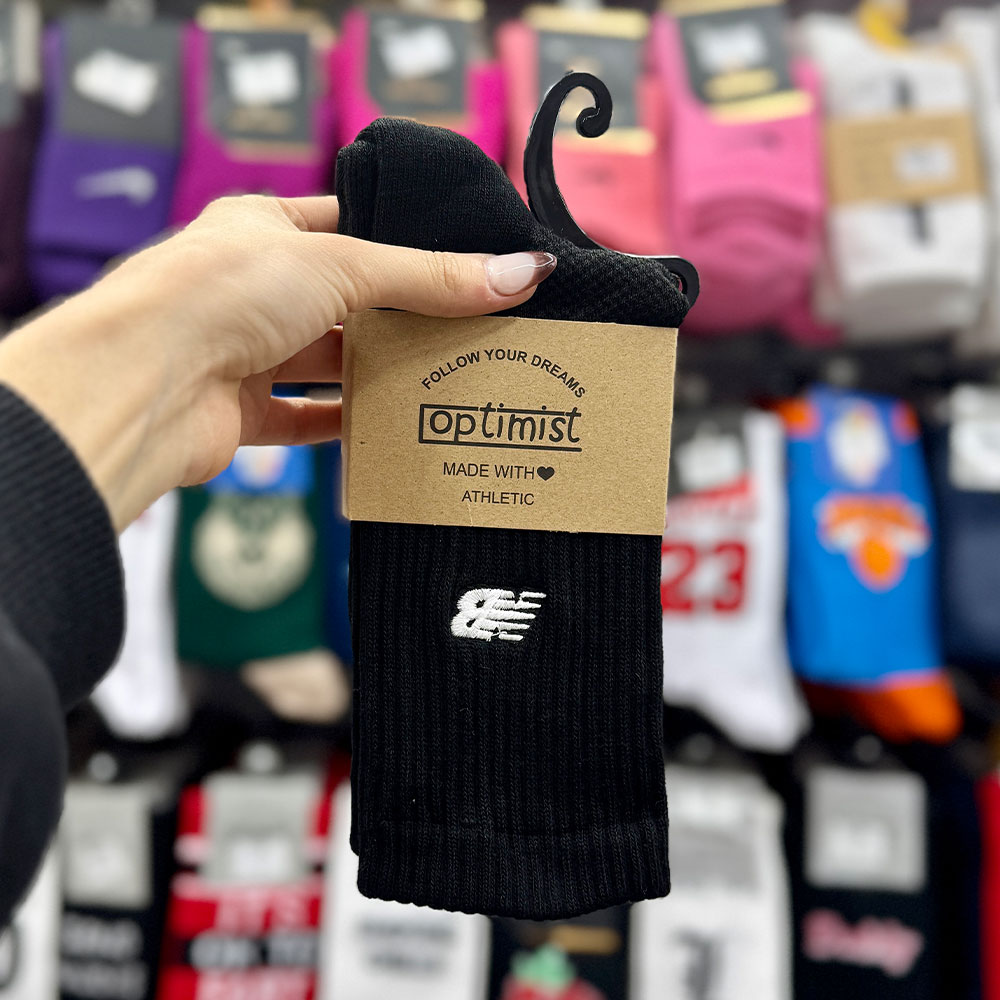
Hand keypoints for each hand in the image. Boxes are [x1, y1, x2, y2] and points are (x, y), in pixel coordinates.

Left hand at [0, 195, 555, 530]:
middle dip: (399, 319)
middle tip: (466, 330)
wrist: (143, 380)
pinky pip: (303, 419)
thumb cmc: (214, 294)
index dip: (400, 243)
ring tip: (442, 381)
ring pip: (327, 363)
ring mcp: (244, 351)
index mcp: (262, 230)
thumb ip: (432, 278)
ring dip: (376, 373)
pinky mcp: (240, 412)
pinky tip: (387, 429)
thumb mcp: (343, 266)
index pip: (346, 227)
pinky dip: (343, 424)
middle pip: (345, 304)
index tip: (457, 264)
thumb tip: (520, 272)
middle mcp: (251, 289)